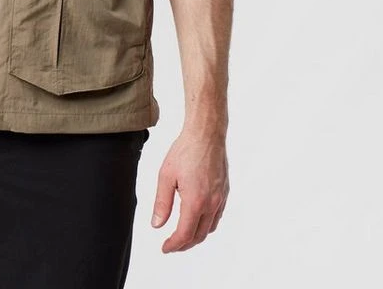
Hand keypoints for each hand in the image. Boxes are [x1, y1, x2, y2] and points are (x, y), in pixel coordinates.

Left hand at [149, 126, 228, 251]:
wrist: (206, 134)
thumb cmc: (185, 150)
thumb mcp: (166, 176)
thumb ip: (162, 203)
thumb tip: (157, 225)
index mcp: (195, 201)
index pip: (185, 234)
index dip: (174, 245)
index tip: (165, 248)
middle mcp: (211, 203)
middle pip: (199, 236)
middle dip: (184, 244)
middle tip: (171, 244)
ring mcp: (220, 198)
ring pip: (210, 228)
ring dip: (196, 236)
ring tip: (183, 235)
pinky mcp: (225, 191)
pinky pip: (217, 216)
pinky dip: (207, 224)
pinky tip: (197, 219)